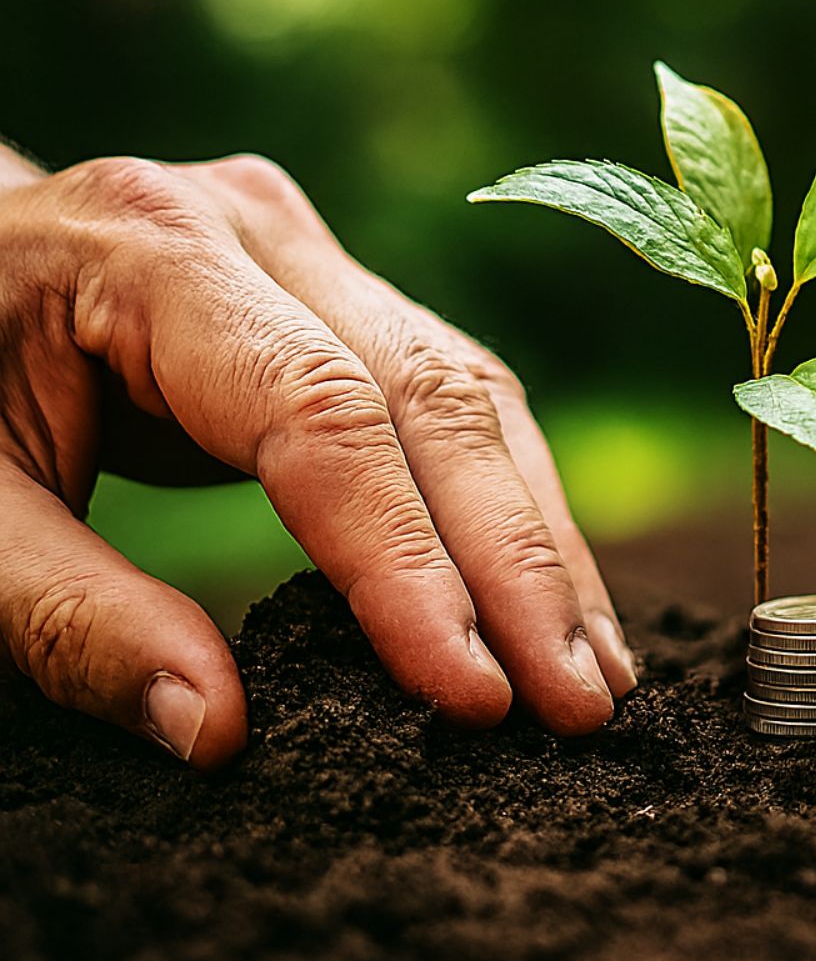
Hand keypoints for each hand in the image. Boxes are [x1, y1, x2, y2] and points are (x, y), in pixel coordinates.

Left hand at [0, 149, 637, 767]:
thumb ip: (72, 620)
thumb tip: (219, 735)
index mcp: (149, 248)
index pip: (320, 416)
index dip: (406, 564)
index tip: (472, 696)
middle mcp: (254, 225)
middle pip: (434, 397)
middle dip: (518, 565)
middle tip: (580, 706)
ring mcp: (308, 250)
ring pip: (472, 396)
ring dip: (541, 545)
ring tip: (597, 675)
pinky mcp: (339, 297)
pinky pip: (452, 402)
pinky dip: (509, 511)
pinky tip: (554, 605)